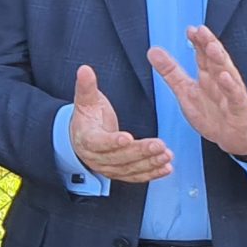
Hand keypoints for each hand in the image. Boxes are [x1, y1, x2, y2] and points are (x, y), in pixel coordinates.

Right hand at [69, 65, 172, 183]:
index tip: (127, 138)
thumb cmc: (86, 118)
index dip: (113, 141)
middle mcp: (96, 157)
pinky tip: (165, 168)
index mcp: (87, 139)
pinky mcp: (119, 172)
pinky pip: (136, 176)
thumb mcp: (85, 101)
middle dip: (140, 152)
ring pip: (129, 168)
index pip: (99, 142)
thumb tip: (85, 70)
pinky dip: (152, 173)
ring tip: (166, 155)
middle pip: (119, 157)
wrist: (80, 138)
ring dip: (149, 163)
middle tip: (159, 145)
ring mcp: (108, 167)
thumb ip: (86, 86)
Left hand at [149, 26, 246, 157]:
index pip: (203, 54)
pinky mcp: (239, 109)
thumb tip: (152, 50)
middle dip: (208, 44)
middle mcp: (221, 81)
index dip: (197, 42)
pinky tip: (224, 76)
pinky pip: (235, 97)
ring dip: (220, 60)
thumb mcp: (185, 91)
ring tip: (211, 47)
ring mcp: (231, 94)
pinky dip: (230, 87)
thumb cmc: (211, 112)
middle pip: (215, 59)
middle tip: (201, 30)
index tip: (190, 29)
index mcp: (208, 75)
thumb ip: (170, 71)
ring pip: (227, 73)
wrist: (232, 137)